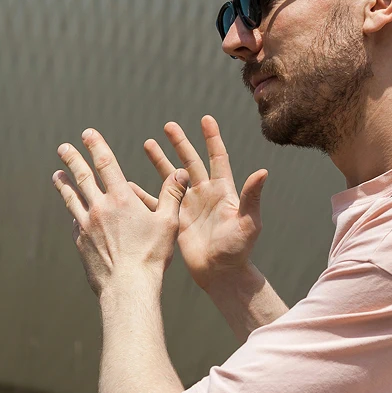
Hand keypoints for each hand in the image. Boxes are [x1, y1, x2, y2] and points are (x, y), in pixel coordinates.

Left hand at [53, 128, 186, 297]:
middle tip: (63, 146)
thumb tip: (181, 171)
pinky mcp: (80, 242)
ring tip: (56, 174)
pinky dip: (75, 213)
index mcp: (121, 199)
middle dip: (72, 159)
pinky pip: (75, 223)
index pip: (105, 163)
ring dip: (64, 184)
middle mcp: (99, 208)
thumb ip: (172, 195)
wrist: (127, 288)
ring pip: (72, 198)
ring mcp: (86, 225)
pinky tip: (74, 212)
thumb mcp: (168, 223)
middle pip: (82, 177)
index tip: (87, 134)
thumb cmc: (151, 256)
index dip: (96, 145)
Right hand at [132, 116, 266, 290]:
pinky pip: (157, 202)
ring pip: (171, 177)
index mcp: (223, 191)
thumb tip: (262, 172)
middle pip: (190, 162)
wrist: (221, 273)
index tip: (205, 119)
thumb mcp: (248, 222)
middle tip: (168, 126)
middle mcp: (205, 194)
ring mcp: (188, 206)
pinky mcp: (176, 220)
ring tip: (147, 143)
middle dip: (180, 143)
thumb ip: (252, 197)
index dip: (212, 138)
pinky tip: (129, 184)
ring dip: (160, 161)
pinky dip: (143, 193)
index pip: (218, 158)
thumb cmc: (239, 250)